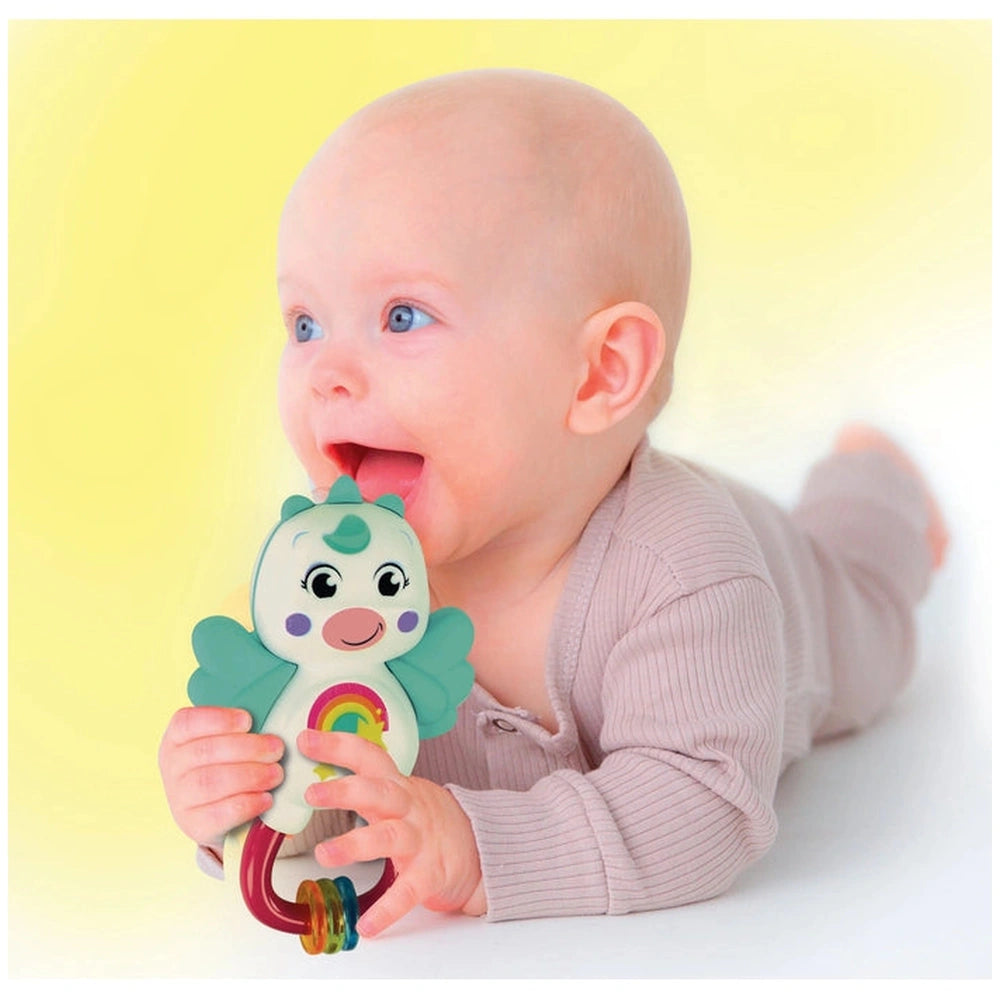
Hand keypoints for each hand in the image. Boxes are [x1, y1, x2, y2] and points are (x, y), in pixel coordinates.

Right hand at [158, 706, 284, 845]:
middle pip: (205, 752)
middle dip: (247, 748)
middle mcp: (172, 767)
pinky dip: (247, 804)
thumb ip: (240, 730)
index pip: (187, 722)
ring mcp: (179, 798)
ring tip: (277, 773)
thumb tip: (272, 725)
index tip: (248, 720)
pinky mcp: (193, 824)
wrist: (217, 811)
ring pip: (210, 783)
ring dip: (250, 776)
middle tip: (277, 749)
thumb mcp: (226, 740)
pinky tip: (267, 798)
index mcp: (177, 738)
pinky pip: (218, 814)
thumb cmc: (226, 763)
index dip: (219, 719)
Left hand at [298, 730, 485, 936]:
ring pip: (388, 837)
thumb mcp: (399, 794)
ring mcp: (420, 840)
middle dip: (345, 790)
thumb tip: (315, 778)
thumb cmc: (425, 820)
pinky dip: (387, 910)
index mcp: (397, 786)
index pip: (368, 757)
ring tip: (323, 855)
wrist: (479, 847)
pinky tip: (366, 925)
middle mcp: (408, 808)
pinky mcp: (431, 874)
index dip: (337, 746)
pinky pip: (407, 892)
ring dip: (355, 845)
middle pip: (378, 791)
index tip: (305, 740)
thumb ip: (365, 787)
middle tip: (311, 793)